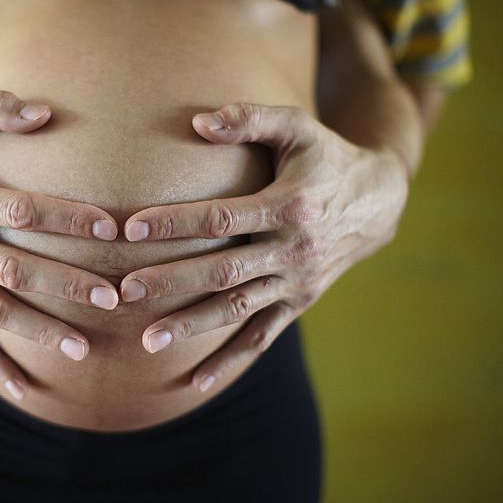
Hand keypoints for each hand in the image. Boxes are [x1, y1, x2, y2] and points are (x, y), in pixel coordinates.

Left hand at [119, 103, 409, 391]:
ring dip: (192, 327)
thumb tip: (197, 122)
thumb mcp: (298, 128)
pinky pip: (262, 336)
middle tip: (123, 291)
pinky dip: (231, 360)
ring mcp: (297, 281)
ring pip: (237, 309)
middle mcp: (294, 249)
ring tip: (146, 343)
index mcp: (290, 205)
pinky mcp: (299, 302)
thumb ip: (250, 119)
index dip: (175, 223)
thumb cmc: (327, 158)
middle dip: (170, 282)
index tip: (130, 230)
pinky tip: (196, 383)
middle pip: (222, 270)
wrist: (380, 202)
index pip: (221, 217)